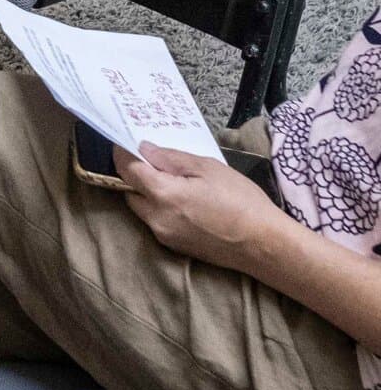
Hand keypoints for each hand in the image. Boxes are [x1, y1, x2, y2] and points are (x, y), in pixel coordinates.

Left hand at [114, 143, 288, 274]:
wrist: (266, 246)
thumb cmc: (241, 202)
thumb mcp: (208, 168)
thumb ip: (171, 158)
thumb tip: (144, 149)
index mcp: (163, 195)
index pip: (127, 170)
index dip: (123, 153)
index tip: (125, 142)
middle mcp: (156, 218)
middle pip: (129, 191)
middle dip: (134, 175)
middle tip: (154, 162)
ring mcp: (165, 236)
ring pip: (141, 208)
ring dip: (147, 193)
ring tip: (172, 181)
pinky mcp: (176, 247)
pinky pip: (156, 222)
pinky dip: (159, 208)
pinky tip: (182, 201)